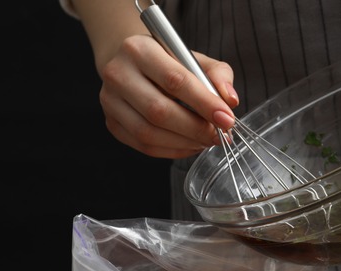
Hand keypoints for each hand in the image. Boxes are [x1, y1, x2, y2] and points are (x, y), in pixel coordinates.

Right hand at [96, 34, 238, 158]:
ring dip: (185, 142)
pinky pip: (144, 146)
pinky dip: (173, 150)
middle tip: (220, 135)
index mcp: (139, 49)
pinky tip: (191, 145)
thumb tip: (230, 100)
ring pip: (149, 132)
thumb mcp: (196, 59)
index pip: (174, 80)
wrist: (134, 66)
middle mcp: (117, 74)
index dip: (204, 103)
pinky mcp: (112, 123)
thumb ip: (218, 75)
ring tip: (207, 140)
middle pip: (159, 111)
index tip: (227, 119)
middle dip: (196, 128)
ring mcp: (110, 101)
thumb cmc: (169, 62)